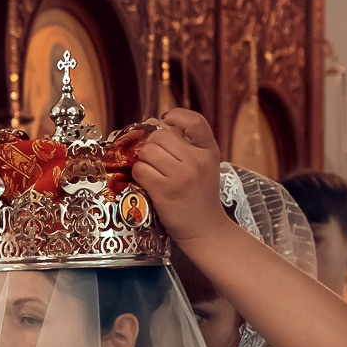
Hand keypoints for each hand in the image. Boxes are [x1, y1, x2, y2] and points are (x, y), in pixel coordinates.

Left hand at [128, 108, 229, 244]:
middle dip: (150, 144)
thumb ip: (185, 146)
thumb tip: (150, 124)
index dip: (176, 116)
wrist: (206, 229)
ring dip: (142, 160)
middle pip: (160, 135)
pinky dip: (138, 175)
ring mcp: (182, 175)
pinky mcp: (165, 190)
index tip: (165, 120)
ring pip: (147, 151)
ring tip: (150, 172)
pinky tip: (147, 182)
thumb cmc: (199, 197)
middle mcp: (197, 160)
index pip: (195, 121)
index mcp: (209, 151)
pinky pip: (140, 170)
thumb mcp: (204, 167)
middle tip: (152, 158)